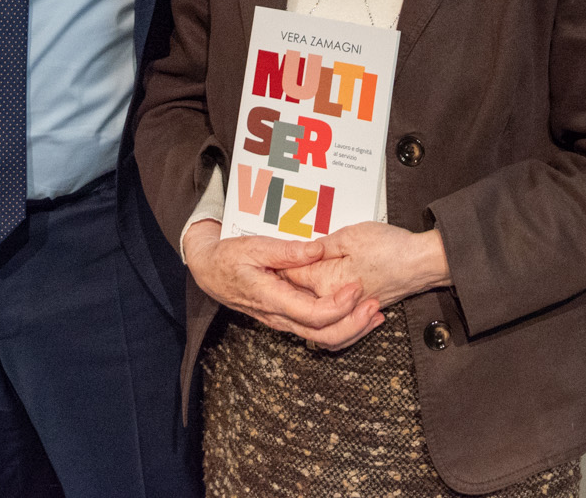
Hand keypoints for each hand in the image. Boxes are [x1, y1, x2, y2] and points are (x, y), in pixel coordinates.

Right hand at [183, 220, 382, 349]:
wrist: (209, 272)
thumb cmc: (229, 258)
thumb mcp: (254, 246)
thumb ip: (287, 251)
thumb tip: (317, 250)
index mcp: (272, 299)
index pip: (312, 314)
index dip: (339, 306)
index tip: (356, 288)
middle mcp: (280, 316)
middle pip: (322, 335)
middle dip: (353, 325)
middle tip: (375, 306)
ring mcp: (283, 320)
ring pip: (322, 338)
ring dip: (351, 329)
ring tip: (374, 313)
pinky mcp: (287, 317)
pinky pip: (316, 331)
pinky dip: (340, 325)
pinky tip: (355, 312)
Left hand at [285, 222, 450, 310]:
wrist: (421, 264)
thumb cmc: (390, 248)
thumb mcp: (348, 236)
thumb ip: (318, 248)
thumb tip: (295, 254)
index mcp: (326, 282)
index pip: (290, 276)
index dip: (280, 263)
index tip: (272, 255)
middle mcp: (334, 302)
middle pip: (299, 298)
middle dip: (287, 283)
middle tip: (280, 265)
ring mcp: (347, 311)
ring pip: (315, 318)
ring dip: (303, 303)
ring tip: (296, 284)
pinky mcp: (359, 312)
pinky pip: (333, 326)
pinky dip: (324, 319)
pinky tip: (322, 303)